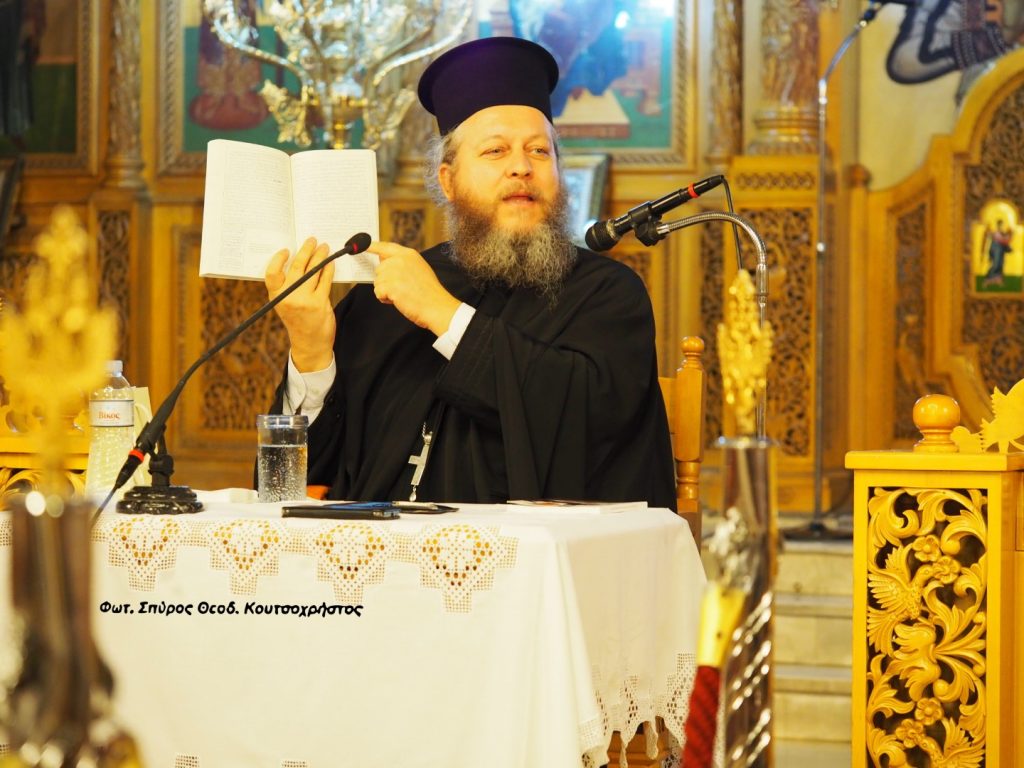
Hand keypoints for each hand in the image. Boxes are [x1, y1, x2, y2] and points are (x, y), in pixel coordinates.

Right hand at [264, 237, 335, 371]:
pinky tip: (330, 263)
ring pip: (312, 271)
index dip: (278, 260)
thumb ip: (287, 286)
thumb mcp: (284, 304)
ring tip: (324, 247)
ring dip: (319, 256)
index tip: (286, 250)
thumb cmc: (297, 319)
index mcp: (276, 296)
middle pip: (296, 268)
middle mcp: (288, 297)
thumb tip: (297, 260)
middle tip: (312, 240)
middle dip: (306, 250)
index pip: (271, 274)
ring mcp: (304, 300)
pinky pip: (324, 281)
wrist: (309, 343)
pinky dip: (328, 270)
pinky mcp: (319, 303)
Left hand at [371, 241, 460, 335]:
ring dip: (386, 291)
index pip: (385, 247)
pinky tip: (399, 300)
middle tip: (402, 288)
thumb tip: (383, 260)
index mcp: (408, 254)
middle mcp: (400, 259)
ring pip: (377, 282)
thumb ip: (402, 263)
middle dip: (386, 281)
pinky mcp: (390, 285)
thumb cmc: (429, 292)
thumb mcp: (419, 269)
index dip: (372, 247)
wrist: (437, 306)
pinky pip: (378, 292)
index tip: (362, 245)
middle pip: (379, 269)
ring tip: (403, 294)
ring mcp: (394, 271)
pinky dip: (385, 299)